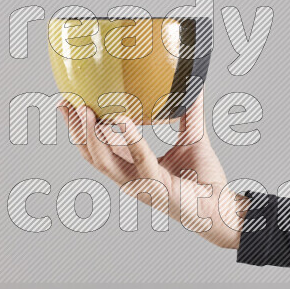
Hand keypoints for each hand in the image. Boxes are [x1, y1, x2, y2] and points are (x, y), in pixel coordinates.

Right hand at [58, 91, 248, 248]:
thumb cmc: (206, 179)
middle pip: (93, 154)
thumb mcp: (193, 137)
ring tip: (85, 110)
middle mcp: (131, 178)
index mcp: (134, 167)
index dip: (82, 126)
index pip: (100, 146)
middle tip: (66, 103)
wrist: (223, 207)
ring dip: (92, 135)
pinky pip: (140, 161)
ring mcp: (141, 185)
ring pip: (105, 161)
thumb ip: (189, 112)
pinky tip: (122, 121)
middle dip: (76, 130)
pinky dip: (130, 140)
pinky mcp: (157, 188)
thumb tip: (193, 81)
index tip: (69, 102)